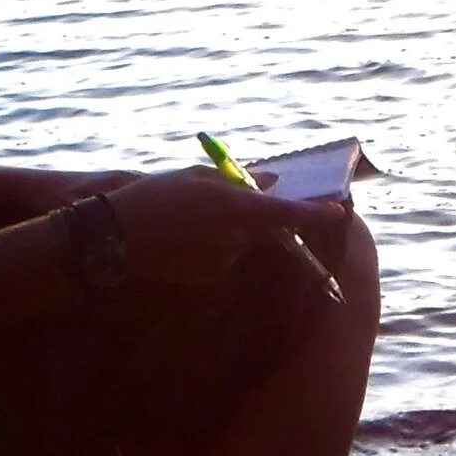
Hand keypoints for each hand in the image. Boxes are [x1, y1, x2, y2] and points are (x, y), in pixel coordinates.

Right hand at [107, 169, 347, 295]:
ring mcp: (223, 261)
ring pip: (243, 242)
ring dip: (231, 230)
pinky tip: (183, 237)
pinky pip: (224, 257)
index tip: (340, 210)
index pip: (291, 215)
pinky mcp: (209, 277)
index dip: (318, 214)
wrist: (115, 239)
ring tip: (190, 216)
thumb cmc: (155, 197)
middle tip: (228, 201)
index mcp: (237, 208)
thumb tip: (272, 184)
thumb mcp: (198, 178)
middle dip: (263, 217)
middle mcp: (237, 239)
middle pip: (269, 229)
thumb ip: (240, 182)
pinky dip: (214, 246)